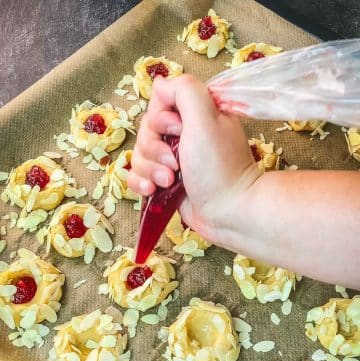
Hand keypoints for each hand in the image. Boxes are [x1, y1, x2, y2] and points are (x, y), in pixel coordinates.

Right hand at [128, 74, 259, 244]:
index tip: (178, 130)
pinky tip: (152, 190)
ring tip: (169, 181)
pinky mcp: (164, 182)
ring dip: (149, 169)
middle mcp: (183, 135)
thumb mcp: (206, 118)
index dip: (161, 118)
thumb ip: (184, 91)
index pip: (159, 103)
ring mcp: (172, 160)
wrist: (228, 212)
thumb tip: (161, 83)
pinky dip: (140, 182)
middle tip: (175, 164)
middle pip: (145, 130)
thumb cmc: (219, 166)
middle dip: (154, 148)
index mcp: (195, 115)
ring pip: (139, 154)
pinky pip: (137, 175)